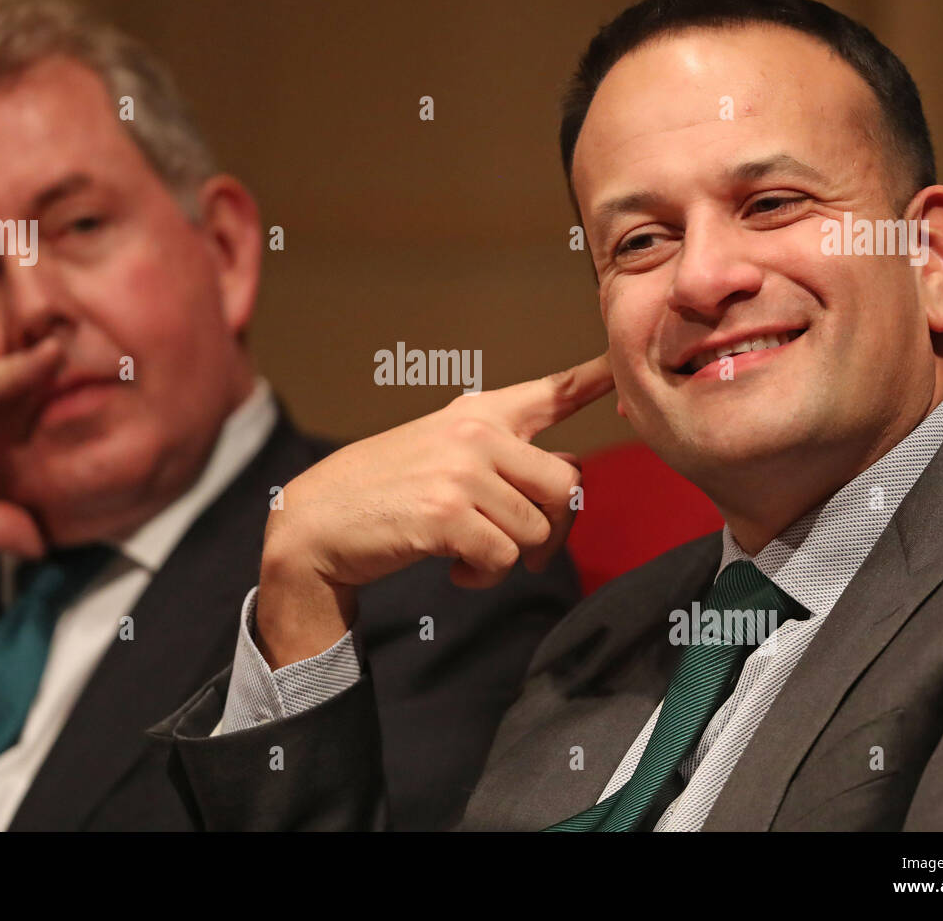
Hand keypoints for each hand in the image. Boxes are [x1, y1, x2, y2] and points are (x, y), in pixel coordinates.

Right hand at [255, 353, 613, 667]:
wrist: (315, 522)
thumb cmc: (384, 493)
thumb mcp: (441, 453)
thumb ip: (504, 457)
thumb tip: (571, 480)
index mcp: (477, 414)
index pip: (551, 392)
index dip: (596, 380)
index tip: (627, 366)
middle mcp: (475, 434)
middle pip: (566, 485)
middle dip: (553, 527)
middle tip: (522, 547)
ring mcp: (461, 473)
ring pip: (537, 529)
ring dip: (511, 558)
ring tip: (470, 555)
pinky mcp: (446, 515)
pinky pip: (504, 558)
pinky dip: (484, 576)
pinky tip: (454, 568)